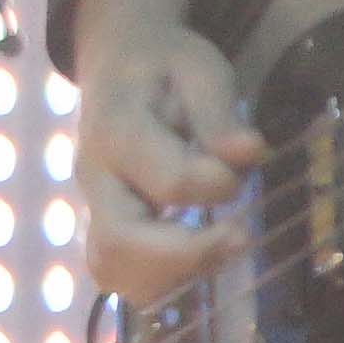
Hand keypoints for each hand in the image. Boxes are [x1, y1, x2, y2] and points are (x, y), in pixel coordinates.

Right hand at [71, 0, 268, 301]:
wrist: (116, 61)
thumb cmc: (164, 64)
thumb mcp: (199, 68)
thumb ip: (219, 112)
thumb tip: (250, 152)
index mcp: (117, 130)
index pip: (168, 182)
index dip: (218, 184)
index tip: (247, 157)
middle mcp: (95, 177)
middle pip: (120, 242)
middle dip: (187, 254)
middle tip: (239, 238)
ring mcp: (93, 206)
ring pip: (110, 269)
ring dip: (171, 275)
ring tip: (219, 248)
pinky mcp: (102, 224)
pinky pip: (116, 273)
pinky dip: (159, 280)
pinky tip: (199, 256)